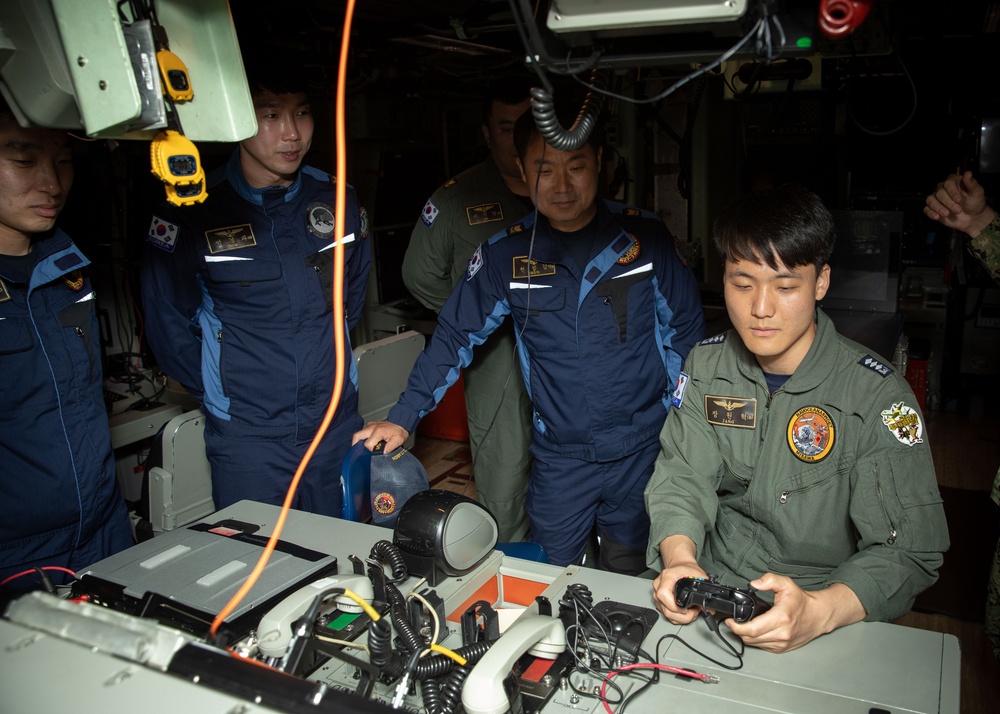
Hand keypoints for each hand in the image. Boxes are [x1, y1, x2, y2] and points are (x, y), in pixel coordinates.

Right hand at [352, 421, 409, 452]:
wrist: (401, 423)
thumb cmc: (399, 432)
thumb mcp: (398, 440)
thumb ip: (390, 448)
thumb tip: (382, 454)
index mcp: (378, 431)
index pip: (367, 444)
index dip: (369, 451)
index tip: (374, 454)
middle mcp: (372, 427)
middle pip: (357, 436)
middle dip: (355, 446)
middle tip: (358, 453)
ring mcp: (370, 425)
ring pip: (358, 434)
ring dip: (359, 442)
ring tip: (363, 449)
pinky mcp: (370, 426)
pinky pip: (362, 433)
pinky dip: (362, 439)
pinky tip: (366, 444)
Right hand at [652, 564, 709, 624]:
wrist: (679, 566)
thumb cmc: (686, 569)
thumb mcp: (698, 575)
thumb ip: (705, 590)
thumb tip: (711, 608)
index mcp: (667, 577)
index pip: (663, 594)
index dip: (675, 606)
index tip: (686, 609)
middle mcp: (658, 586)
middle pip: (666, 609)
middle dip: (683, 616)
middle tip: (694, 612)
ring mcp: (656, 594)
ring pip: (666, 614)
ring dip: (681, 618)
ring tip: (691, 611)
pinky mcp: (658, 601)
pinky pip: (666, 614)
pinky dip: (677, 617)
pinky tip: (685, 611)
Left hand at [724, 574, 864, 652]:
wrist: (818, 616)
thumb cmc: (802, 602)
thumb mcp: (786, 584)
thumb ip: (769, 580)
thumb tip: (754, 584)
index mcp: (781, 618)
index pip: (752, 629)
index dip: (736, 627)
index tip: (729, 621)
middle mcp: (782, 634)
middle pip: (750, 638)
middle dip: (738, 630)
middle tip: (733, 621)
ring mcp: (782, 643)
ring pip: (755, 644)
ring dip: (746, 636)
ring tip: (743, 625)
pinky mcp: (782, 648)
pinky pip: (762, 647)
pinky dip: (755, 640)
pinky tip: (755, 631)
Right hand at [924, 171, 996, 236]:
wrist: (972, 217)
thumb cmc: (975, 203)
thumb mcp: (977, 192)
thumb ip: (971, 183)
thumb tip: (968, 173)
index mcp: (953, 182)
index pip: (948, 183)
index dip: (952, 192)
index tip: (959, 200)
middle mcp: (943, 188)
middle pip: (939, 193)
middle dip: (948, 202)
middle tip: (958, 210)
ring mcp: (937, 199)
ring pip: (930, 200)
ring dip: (938, 208)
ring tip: (947, 214)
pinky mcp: (933, 208)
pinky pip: (926, 209)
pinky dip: (930, 213)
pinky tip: (937, 217)